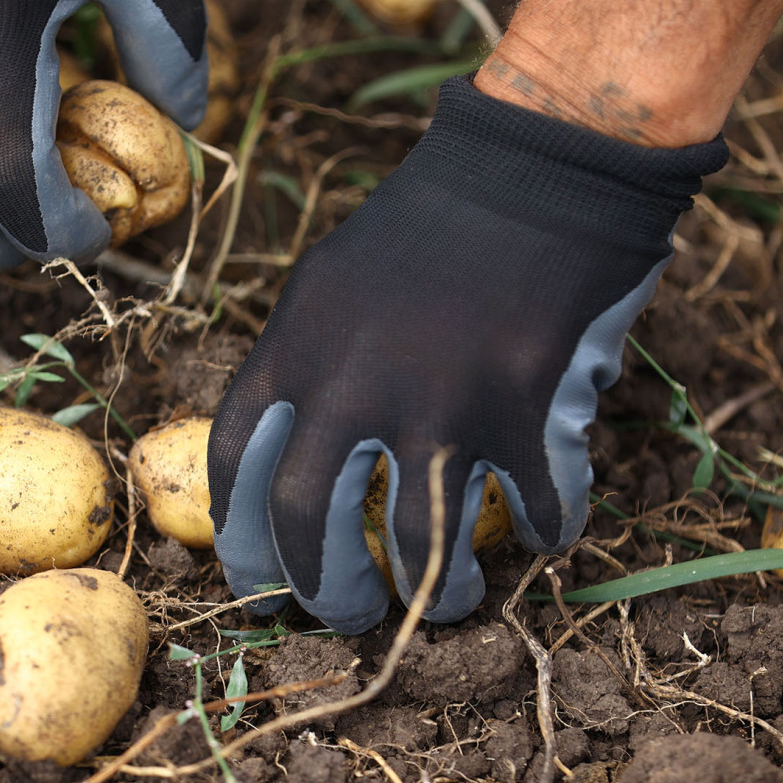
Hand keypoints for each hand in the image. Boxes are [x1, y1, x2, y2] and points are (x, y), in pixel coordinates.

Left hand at [207, 77, 725, 632]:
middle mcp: (351, 383)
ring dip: (436, 594)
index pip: (237, 467)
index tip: (261, 585)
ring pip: (420, 545)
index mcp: (293, 348)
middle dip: (328, 592)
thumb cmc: (429, 224)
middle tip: (348, 615)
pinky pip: (530, 507)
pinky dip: (542, 532)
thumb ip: (305, 364)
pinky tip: (545, 532)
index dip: (241, 542)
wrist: (530, 167)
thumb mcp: (331, 281)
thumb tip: (293, 450)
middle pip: (313, 526)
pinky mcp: (518, 408)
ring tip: (449, 603)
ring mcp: (436, 400)